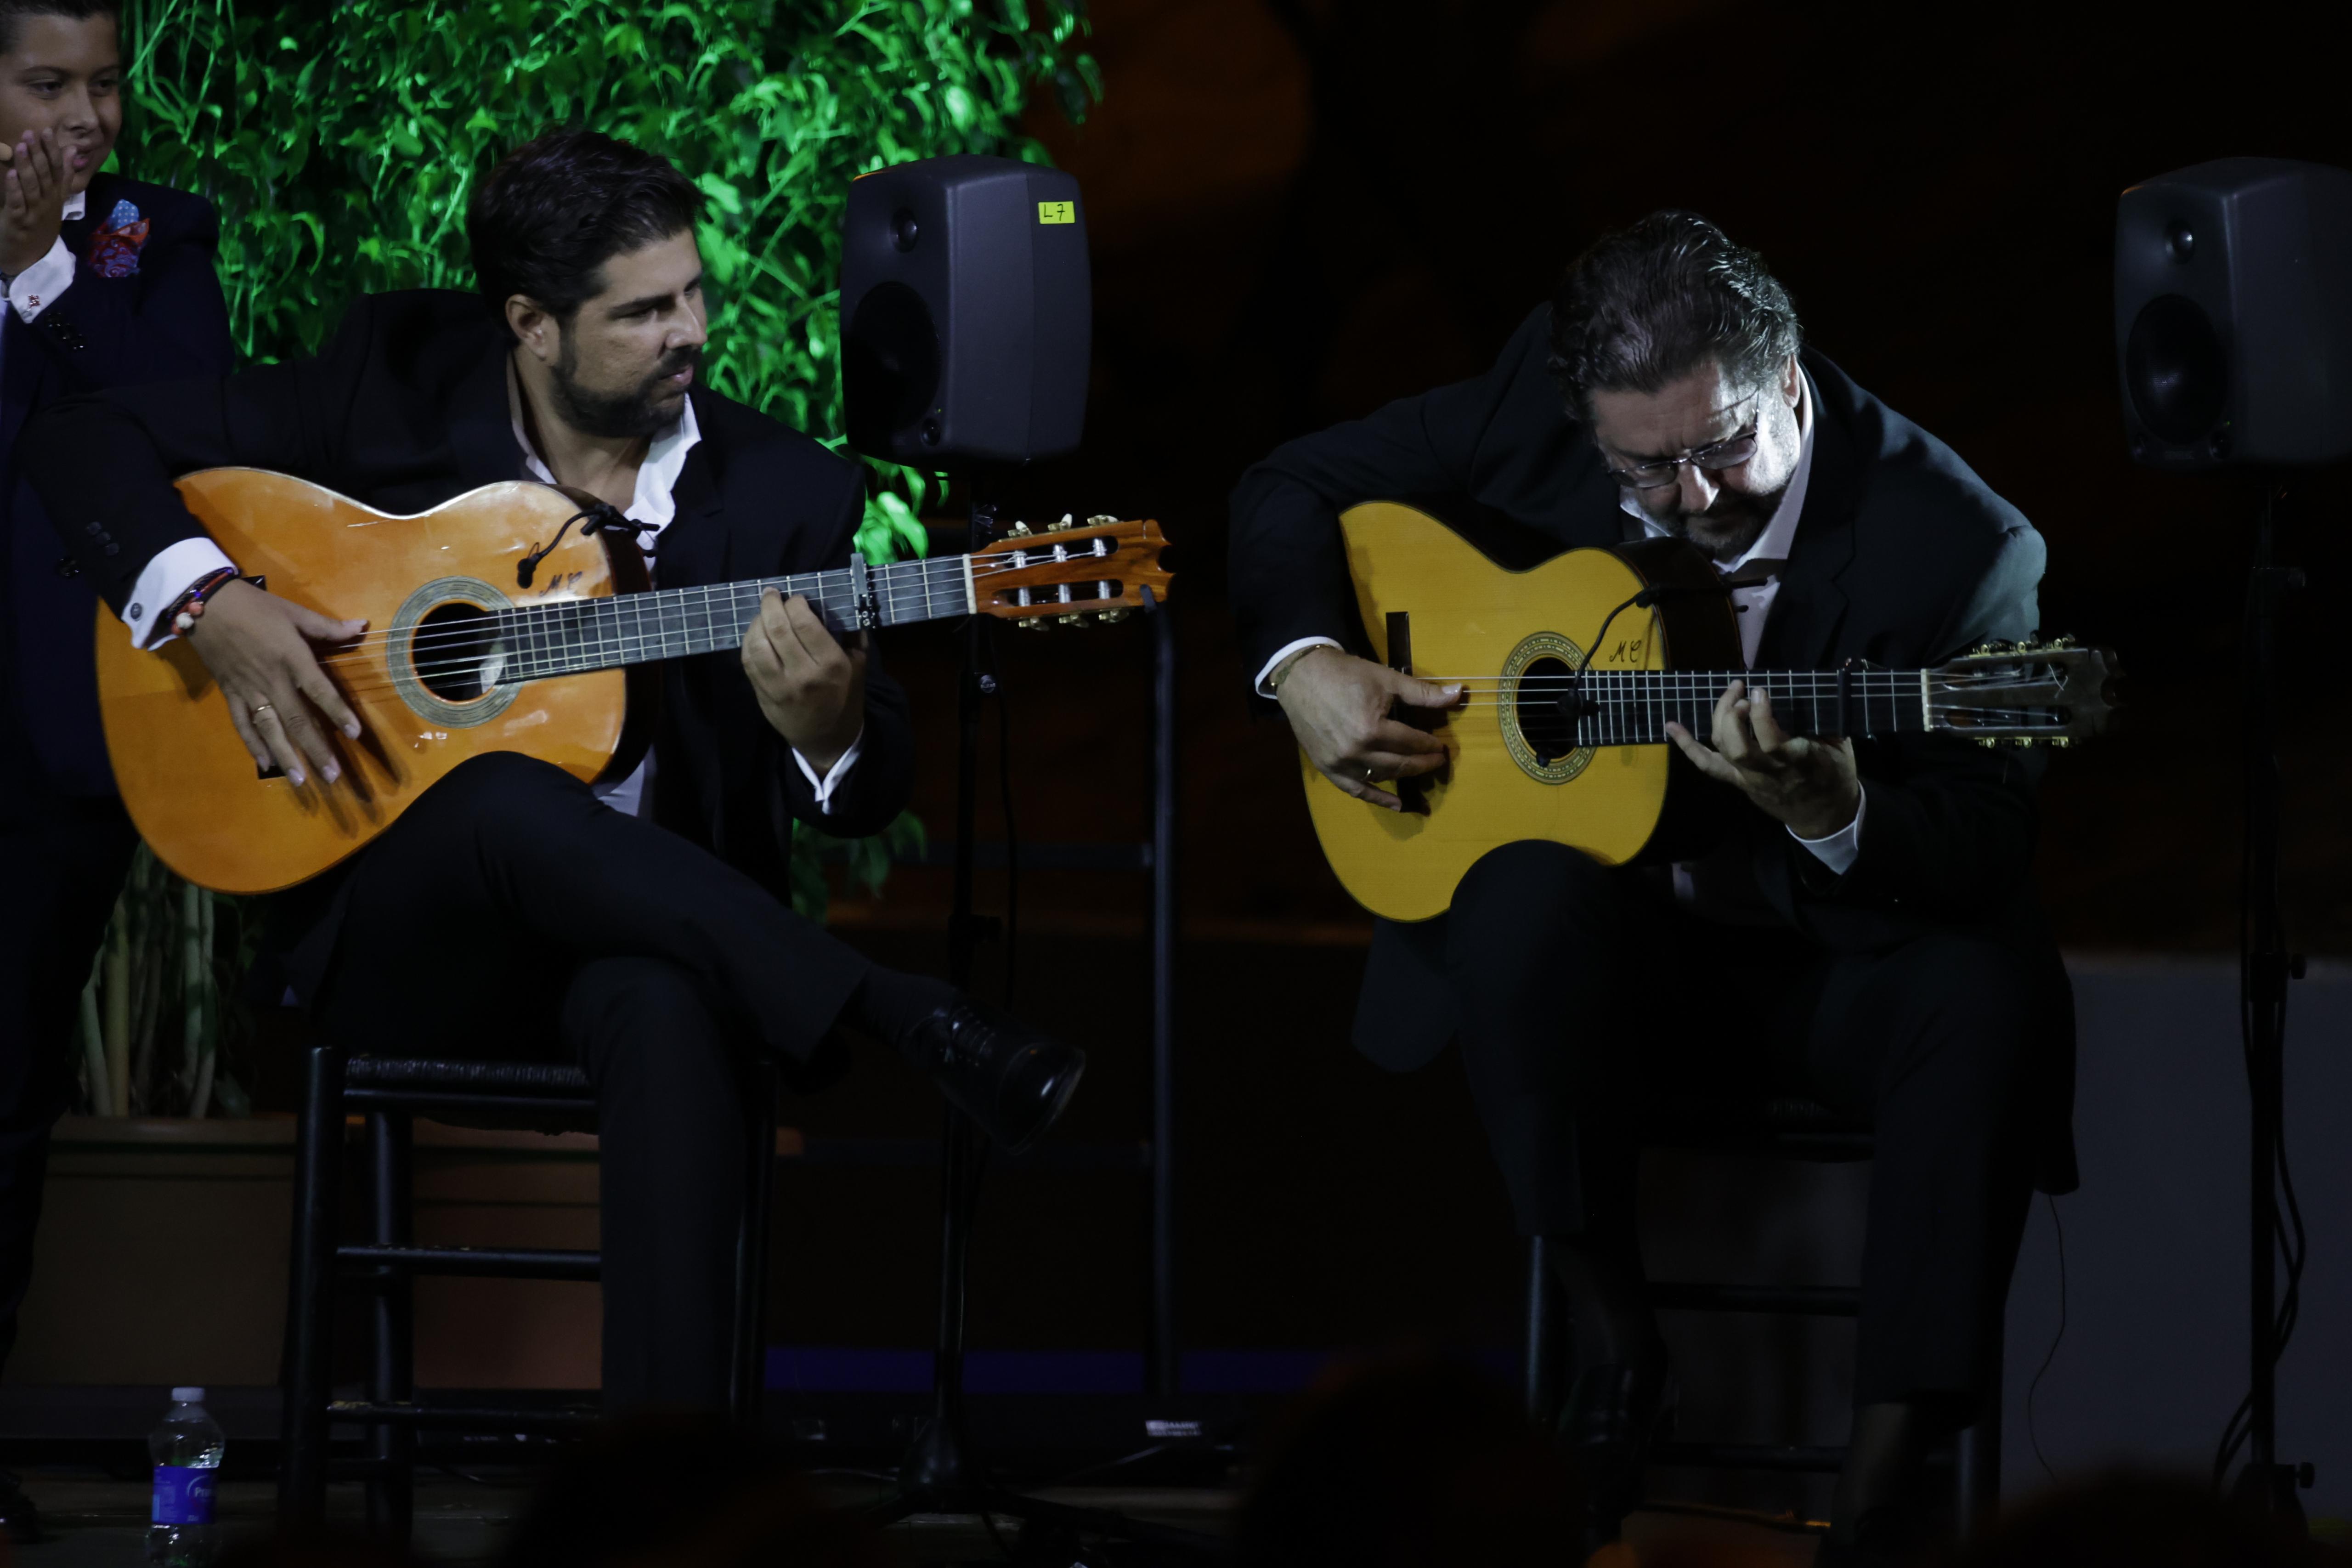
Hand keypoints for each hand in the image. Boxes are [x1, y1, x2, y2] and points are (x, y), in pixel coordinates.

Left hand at [0, 128, 68, 278]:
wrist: (30, 256)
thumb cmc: (40, 223)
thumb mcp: (55, 199)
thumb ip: (64, 175)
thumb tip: (73, 151)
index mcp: (56, 196)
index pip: (58, 170)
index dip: (53, 150)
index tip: (46, 131)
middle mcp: (48, 203)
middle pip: (45, 175)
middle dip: (38, 154)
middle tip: (31, 133)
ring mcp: (35, 213)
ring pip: (32, 186)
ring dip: (27, 166)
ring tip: (21, 147)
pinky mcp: (19, 222)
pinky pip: (17, 203)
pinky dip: (15, 189)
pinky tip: (11, 174)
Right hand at [184, 581, 366, 787]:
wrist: (203, 605)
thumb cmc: (254, 606)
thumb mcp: (293, 612)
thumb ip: (327, 626)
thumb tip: (362, 626)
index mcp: (291, 659)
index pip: (319, 691)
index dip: (338, 712)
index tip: (356, 734)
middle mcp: (271, 680)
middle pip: (296, 720)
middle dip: (316, 749)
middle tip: (333, 776)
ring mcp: (248, 690)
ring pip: (270, 729)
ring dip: (286, 756)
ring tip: (302, 781)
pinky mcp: (229, 694)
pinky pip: (242, 724)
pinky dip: (253, 745)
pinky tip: (265, 764)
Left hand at [743, 590, 864, 773]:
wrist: (826, 740)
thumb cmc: (845, 700)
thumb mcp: (859, 669)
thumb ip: (853, 637)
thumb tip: (842, 605)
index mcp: (831, 665)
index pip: (805, 623)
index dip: (795, 603)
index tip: (796, 598)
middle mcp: (803, 674)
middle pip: (778, 629)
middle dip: (771, 605)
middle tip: (772, 595)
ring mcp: (779, 686)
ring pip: (757, 643)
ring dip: (756, 621)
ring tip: (762, 611)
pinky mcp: (763, 694)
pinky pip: (748, 661)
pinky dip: (748, 641)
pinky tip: (755, 632)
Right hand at [1274, 645, 1462, 811]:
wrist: (1301, 676)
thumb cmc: (1345, 674)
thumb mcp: (1387, 679)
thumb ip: (1423, 693)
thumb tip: (1459, 694)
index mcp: (1372, 728)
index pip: (1411, 743)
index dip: (1429, 745)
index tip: (1441, 746)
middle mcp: (1356, 751)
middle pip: (1399, 764)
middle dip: (1422, 763)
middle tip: (1438, 761)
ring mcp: (1340, 763)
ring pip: (1381, 777)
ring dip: (1403, 777)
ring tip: (1419, 771)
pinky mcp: (1327, 768)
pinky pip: (1355, 790)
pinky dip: (1377, 799)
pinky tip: (1397, 805)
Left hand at [1665, 680, 1859, 838]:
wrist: (1824, 817)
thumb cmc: (1835, 776)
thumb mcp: (1842, 749)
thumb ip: (1827, 724)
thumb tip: (1810, 691)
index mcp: (1799, 762)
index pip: (1772, 742)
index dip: (1761, 716)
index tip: (1760, 690)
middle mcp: (1769, 772)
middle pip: (1739, 747)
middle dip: (1733, 716)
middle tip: (1741, 690)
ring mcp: (1749, 779)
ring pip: (1723, 751)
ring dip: (1719, 719)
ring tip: (1731, 694)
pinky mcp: (1738, 782)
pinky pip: (1709, 766)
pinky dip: (1687, 746)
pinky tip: (1671, 726)